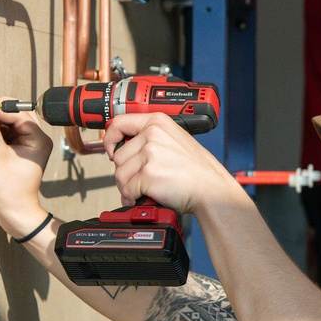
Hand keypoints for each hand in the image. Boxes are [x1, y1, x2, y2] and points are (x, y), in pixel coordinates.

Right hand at [0, 98, 52, 237]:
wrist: (13, 209)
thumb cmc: (9, 189)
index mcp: (38, 140)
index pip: (20, 114)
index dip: (1, 108)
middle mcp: (38, 139)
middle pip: (19, 115)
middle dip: (0, 112)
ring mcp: (30, 144)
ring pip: (13, 122)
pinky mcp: (21, 149)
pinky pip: (10, 132)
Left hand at [103, 113, 235, 213]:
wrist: (211, 189)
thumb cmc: (197, 170)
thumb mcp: (176, 140)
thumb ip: (151, 138)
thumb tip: (125, 146)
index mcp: (157, 122)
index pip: (119, 123)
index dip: (109, 138)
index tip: (110, 149)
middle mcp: (152, 135)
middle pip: (117, 156)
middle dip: (126, 172)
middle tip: (141, 179)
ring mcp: (150, 154)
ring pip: (120, 174)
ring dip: (128, 187)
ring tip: (143, 190)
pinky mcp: (148, 175)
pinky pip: (127, 189)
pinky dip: (132, 198)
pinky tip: (145, 197)